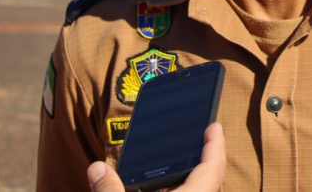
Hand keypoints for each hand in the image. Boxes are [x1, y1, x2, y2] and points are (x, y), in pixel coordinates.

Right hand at [87, 122, 225, 191]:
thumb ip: (110, 191)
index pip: (211, 170)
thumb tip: (96, 168)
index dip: (216, 146)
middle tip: (204, 134)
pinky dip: (179, 188)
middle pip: (209, 179)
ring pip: (198, 191)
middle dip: (208, 158)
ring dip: (194, 175)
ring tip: (185, 155)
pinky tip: (164, 185)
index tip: (215, 126)